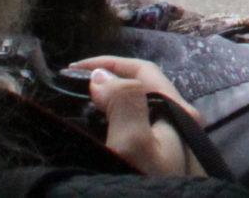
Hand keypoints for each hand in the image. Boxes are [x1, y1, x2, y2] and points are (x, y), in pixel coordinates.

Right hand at [68, 57, 201, 178]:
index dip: (108, 63)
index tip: (70, 70)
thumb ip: (123, 104)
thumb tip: (102, 77)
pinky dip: (112, 123)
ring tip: (76, 110)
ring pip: (138, 109)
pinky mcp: (162, 160)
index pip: (142, 71)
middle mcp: (179, 120)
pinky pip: (136, 129)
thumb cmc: (152, 185)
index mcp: (177, 109)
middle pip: (140, 87)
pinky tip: (96, 135)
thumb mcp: (134, 144)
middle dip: (106, 81)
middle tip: (69, 90)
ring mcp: (171, 142)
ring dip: (108, 103)